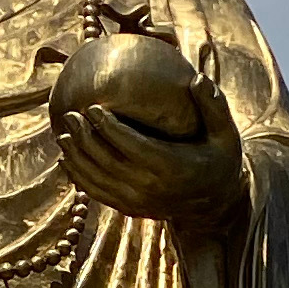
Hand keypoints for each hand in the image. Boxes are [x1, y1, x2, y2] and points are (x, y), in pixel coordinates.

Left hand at [53, 71, 245, 228]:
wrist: (213, 206)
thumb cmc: (218, 161)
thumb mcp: (225, 135)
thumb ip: (214, 106)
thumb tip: (197, 79)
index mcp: (172, 167)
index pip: (134, 147)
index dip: (110, 129)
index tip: (92, 107)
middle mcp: (151, 188)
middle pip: (109, 163)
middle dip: (86, 139)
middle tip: (70, 116)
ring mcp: (138, 201)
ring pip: (98, 181)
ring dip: (77, 157)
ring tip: (63, 133)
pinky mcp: (129, 209)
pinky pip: (98, 194)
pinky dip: (79, 178)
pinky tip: (65, 159)